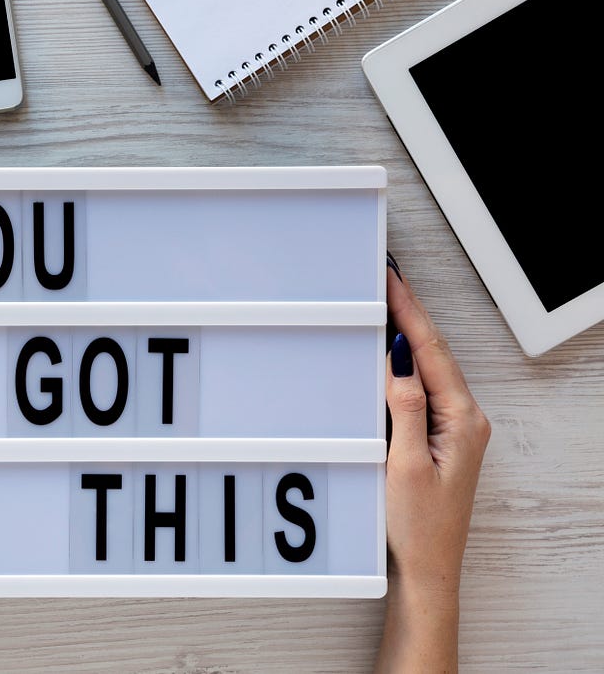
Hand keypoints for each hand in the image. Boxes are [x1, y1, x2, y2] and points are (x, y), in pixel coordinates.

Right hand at [377, 255, 490, 671]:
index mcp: (462, 421)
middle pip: (434, 353)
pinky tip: (390, 355)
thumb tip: (400, 361)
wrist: (427, 569)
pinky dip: (405, 365)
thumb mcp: (405, 465)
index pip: (432, 352)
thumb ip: (404, 409)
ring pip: (429, 368)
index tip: (390, 280)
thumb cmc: (418, 527)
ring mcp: (453, 428)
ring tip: (386, 305)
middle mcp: (464, 419)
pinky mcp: (438, 438)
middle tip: (385, 280)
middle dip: (409, 313)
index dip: (409, 312)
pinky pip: (422, 389)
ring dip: (408, 336)